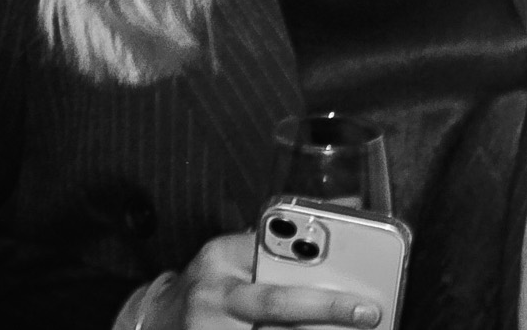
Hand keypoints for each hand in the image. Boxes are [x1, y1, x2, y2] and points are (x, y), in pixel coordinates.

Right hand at [144, 231, 380, 328]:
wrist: (159, 322)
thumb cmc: (214, 284)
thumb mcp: (236, 254)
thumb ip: (278, 243)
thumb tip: (345, 208)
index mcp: (222, 257)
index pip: (273, 254)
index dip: (313, 262)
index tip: (355, 267)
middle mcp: (212, 295)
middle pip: (275, 303)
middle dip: (326, 308)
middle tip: (367, 314)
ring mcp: (207, 329)